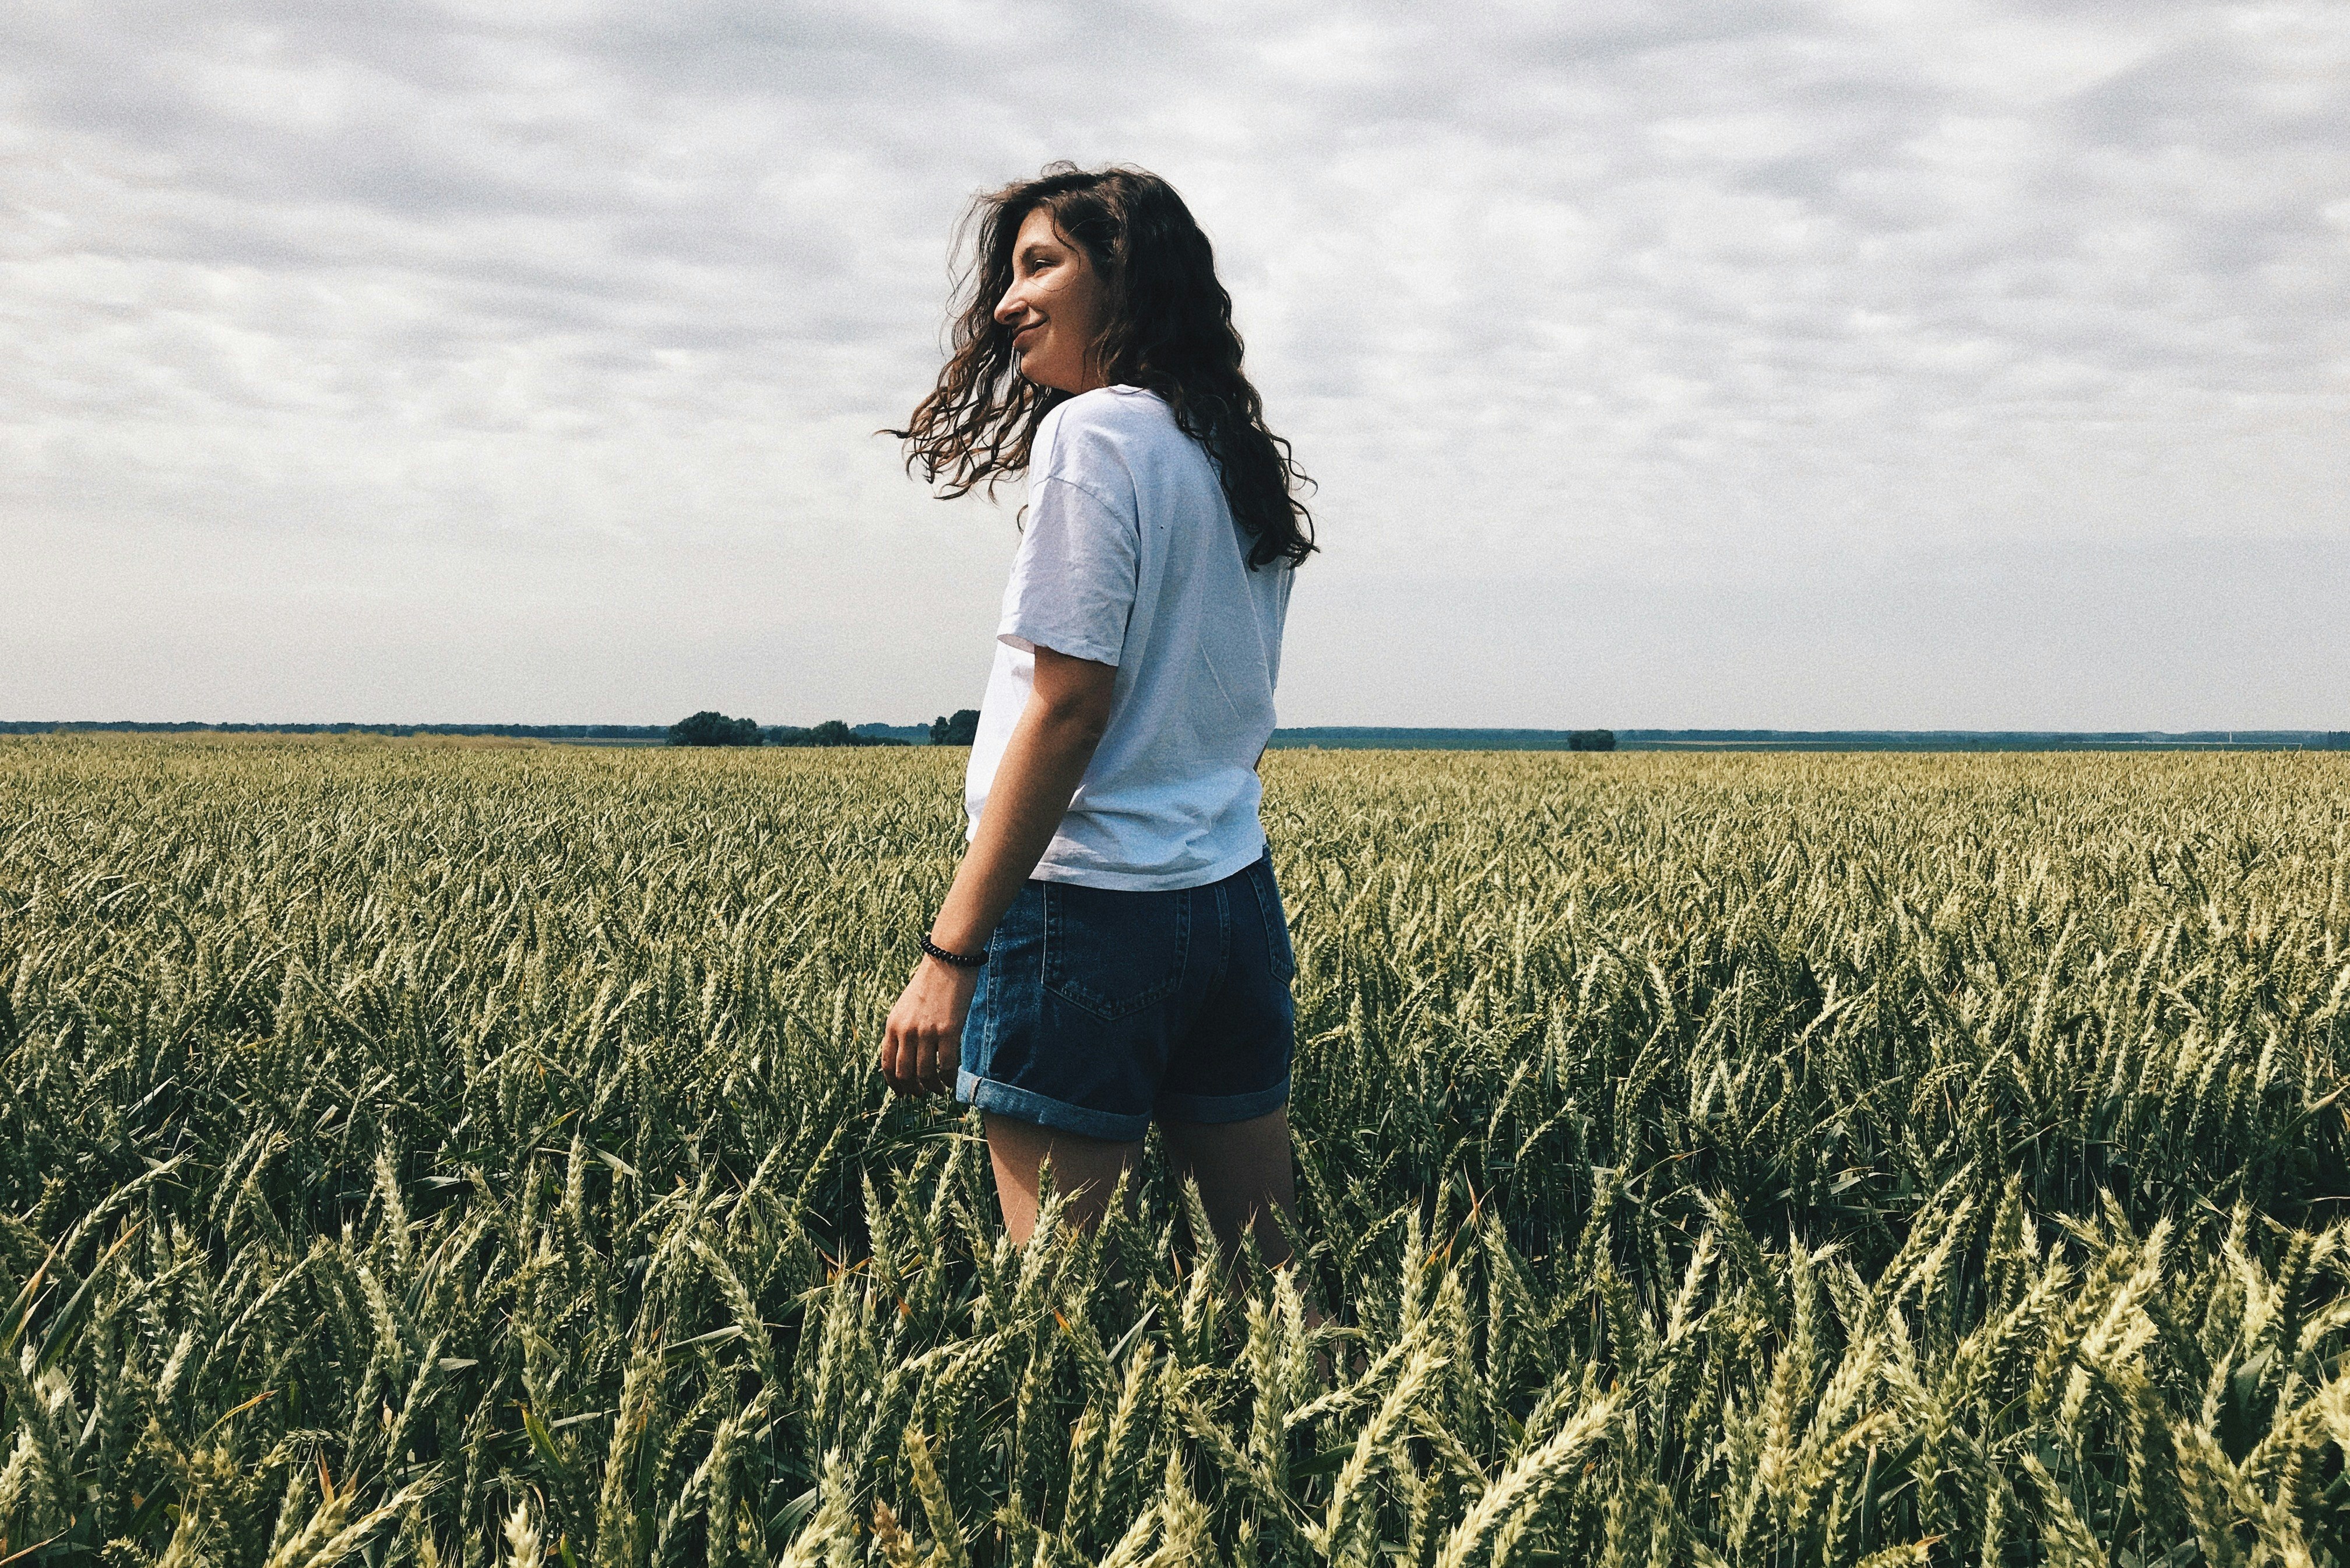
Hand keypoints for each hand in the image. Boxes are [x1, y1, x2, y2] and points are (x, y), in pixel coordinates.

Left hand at [879, 955, 980, 1097]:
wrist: (948, 960)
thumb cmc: (930, 983)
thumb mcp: (906, 1007)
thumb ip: (902, 1030)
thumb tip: (907, 1056)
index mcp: (892, 1025)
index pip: (886, 1064)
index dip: (893, 1084)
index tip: (902, 1094)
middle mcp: (905, 1031)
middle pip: (904, 1074)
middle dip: (913, 1090)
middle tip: (923, 1094)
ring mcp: (926, 1032)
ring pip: (925, 1074)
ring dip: (932, 1088)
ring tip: (939, 1090)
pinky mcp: (948, 1031)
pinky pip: (947, 1066)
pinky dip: (949, 1079)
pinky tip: (952, 1081)